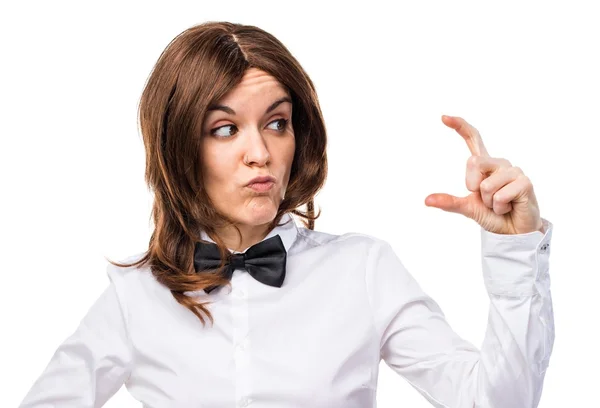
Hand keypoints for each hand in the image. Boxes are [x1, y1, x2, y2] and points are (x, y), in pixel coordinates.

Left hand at [424, 115, 543, 234]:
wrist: (513, 231)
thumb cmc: (493, 215)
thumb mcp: (467, 207)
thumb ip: (449, 202)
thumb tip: (427, 200)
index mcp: (484, 165)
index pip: (473, 139)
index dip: (460, 126)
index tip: (443, 117)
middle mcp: (499, 163)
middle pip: (473, 162)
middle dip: (473, 186)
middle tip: (486, 199)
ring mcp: (513, 171)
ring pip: (486, 185)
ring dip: (489, 202)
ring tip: (500, 204)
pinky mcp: (525, 182)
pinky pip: (500, 195)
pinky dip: (500, 207)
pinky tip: (510, 207)